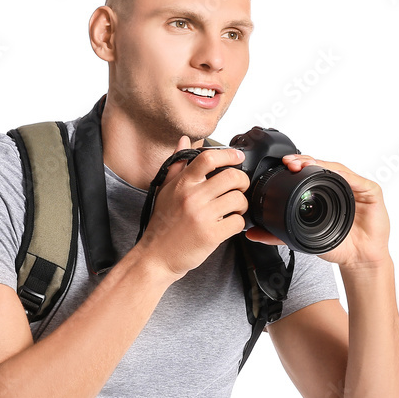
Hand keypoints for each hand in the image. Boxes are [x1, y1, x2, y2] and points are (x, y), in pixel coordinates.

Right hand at [138, 134, 251, 279]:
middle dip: (242, 182)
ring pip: (238, 200)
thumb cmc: (162, 225)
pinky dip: (238, 223)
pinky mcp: (211, 235)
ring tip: (233, 209)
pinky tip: (229, 224)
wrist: (156, 256)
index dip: (228, 155)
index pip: (207, 159)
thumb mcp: (165, 191)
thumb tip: (184, 140)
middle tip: (240, 188)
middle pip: (232, 177)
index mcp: (182, 185)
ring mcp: (202, 217)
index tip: (237, 157)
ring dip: (241, 205)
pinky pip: (238, 222)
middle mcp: (192, 198)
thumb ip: (177, 165)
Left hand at [244, 154, 390, 268]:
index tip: (283, 164)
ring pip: (337, 169)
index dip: (297, 166)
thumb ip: (277, 235)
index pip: (310, 173)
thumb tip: (252, 234)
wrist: (360, 259)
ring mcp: (356, 187)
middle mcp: (340, 186)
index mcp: (325, 192)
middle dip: (305, 161)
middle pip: (322, 166)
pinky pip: (356, 180)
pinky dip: (343, 175)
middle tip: (289, 162)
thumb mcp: (301, 237)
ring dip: (320, 164)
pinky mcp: (371, 191)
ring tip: (305, 164)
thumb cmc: (337, 245)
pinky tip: (331, 173)